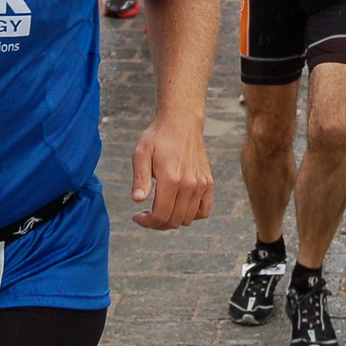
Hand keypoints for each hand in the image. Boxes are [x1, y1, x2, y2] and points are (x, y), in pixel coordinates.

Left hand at [130, 114, 212, 229]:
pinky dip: (192, 215)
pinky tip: (179, 207)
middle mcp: (189, 184)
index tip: (137, 216)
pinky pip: (204, 211)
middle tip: (146, 214)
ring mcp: (201, 184)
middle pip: (174, 221)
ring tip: (161, 209)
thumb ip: (140, 178)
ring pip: (188, 219)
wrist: (182, 122)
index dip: (147, 222)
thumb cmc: (159, 137)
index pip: (161, 215)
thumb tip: (137, 199)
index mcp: (171, 178)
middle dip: (157, 223)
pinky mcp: (208, 182)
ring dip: (172, 220)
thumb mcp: (141, 154)